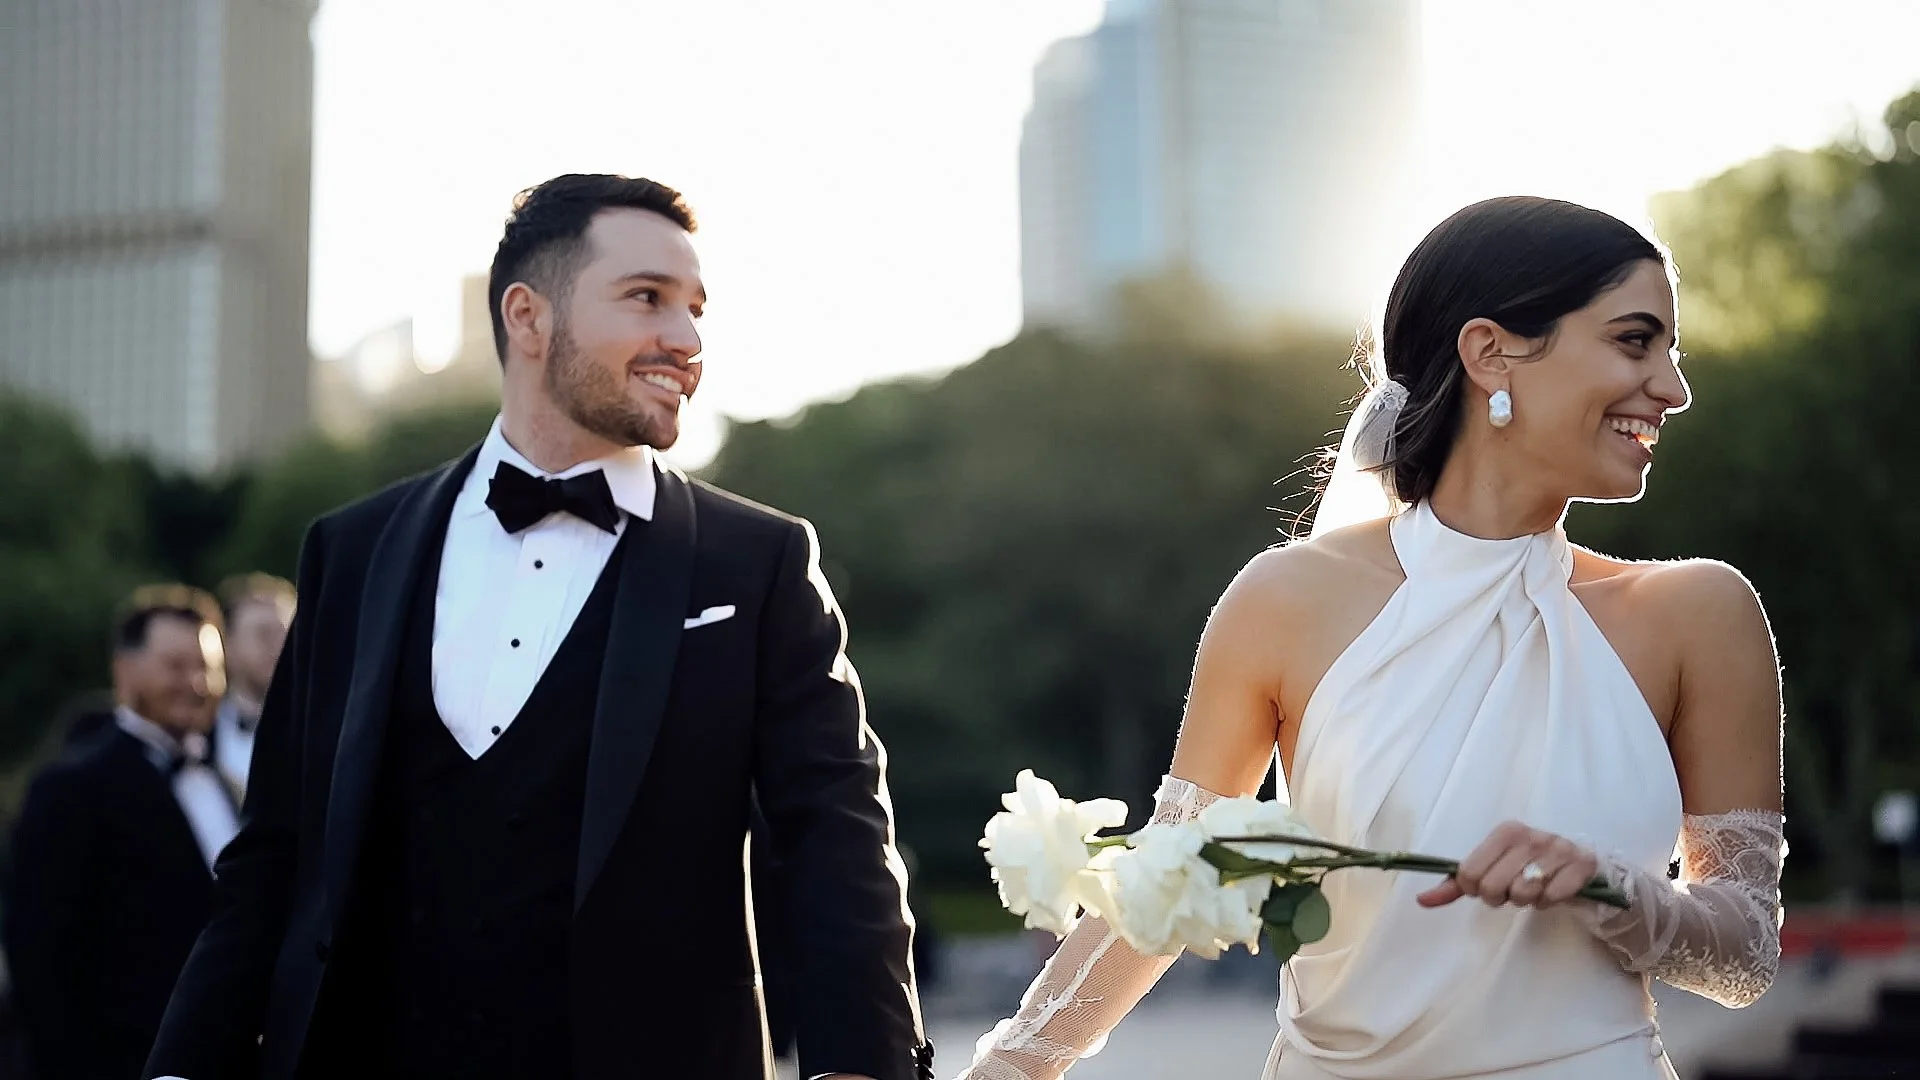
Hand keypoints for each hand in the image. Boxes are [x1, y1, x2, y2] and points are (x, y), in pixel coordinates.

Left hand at [1415, 820, 1599, 909]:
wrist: (1581, 866)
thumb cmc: (1528, 868)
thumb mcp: (1492, 869)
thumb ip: (1456, 884)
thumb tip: (1421, 900)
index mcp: (1505, 831)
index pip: (1469, 874)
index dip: (1476, 890)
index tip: (1489, 886)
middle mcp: (1530, 835)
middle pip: (1493, 887)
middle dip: (1502, 898)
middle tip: (1514, 890)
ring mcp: (1558, 848)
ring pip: (1523, 894)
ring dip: (1528, 901)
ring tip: (1535, 889)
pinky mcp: (1582, 864)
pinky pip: (1553, 897)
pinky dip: (1551, 902)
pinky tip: (1554, 891)